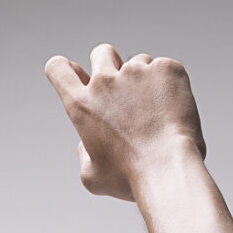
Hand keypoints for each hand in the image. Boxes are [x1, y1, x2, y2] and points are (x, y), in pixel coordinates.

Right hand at [43, 46, 205, 201]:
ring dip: (144, 81)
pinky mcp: (165, 69)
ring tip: (156, 113)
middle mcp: (105, 82)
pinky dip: (169, 86)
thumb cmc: (132, 179)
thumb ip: (84, 154)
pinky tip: (175, 111)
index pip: (58, 69)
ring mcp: (137, 71)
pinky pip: (165, 69)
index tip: (78, 77)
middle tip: (125, 93)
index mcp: (82, 105)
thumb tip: (88, 142)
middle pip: (101, 52)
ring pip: (138, 62)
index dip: (65, 70)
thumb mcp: (93, 178)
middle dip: (110, 67)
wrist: (169, 169)